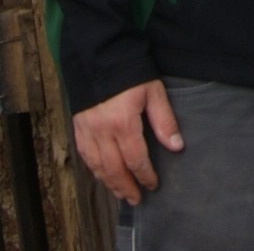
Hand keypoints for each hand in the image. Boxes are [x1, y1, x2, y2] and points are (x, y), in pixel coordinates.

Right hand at [72, 79, 181, 205]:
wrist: (97, 52)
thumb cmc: (129, 69)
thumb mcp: (153, 91)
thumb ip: (164, 120)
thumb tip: (176, 146)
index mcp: (123, 122)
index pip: (135, 159)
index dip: (145, 175)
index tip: (153, 185)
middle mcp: (102, 131)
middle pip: (114, 168)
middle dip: (126, 186)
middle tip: (136, 200)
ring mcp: (87, 129)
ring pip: (97, 165)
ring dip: (110, 183)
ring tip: (121, 194)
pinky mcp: (77, 125)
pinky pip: (85, 155)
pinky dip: (94, 169)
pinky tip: (101, 175)